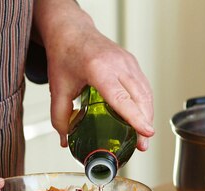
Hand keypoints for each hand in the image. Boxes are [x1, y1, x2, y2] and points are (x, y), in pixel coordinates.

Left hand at [33, 0, 153, 149]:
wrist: (71, 31)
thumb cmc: (65, 55)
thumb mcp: (58, 88)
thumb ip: (60, 117)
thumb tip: (64, 140)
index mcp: (98, 69)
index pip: (121, 97)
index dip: (135, 117)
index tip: (146, 132)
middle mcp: (117, 64)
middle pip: (139, 97)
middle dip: (144, 123)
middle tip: (142, 145)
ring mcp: (127, 61)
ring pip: (145, 92)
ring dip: (147, 115)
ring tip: (142, 137)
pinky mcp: (131, 62)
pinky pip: (143, 86)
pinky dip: (145, 104)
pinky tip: (140, 117)